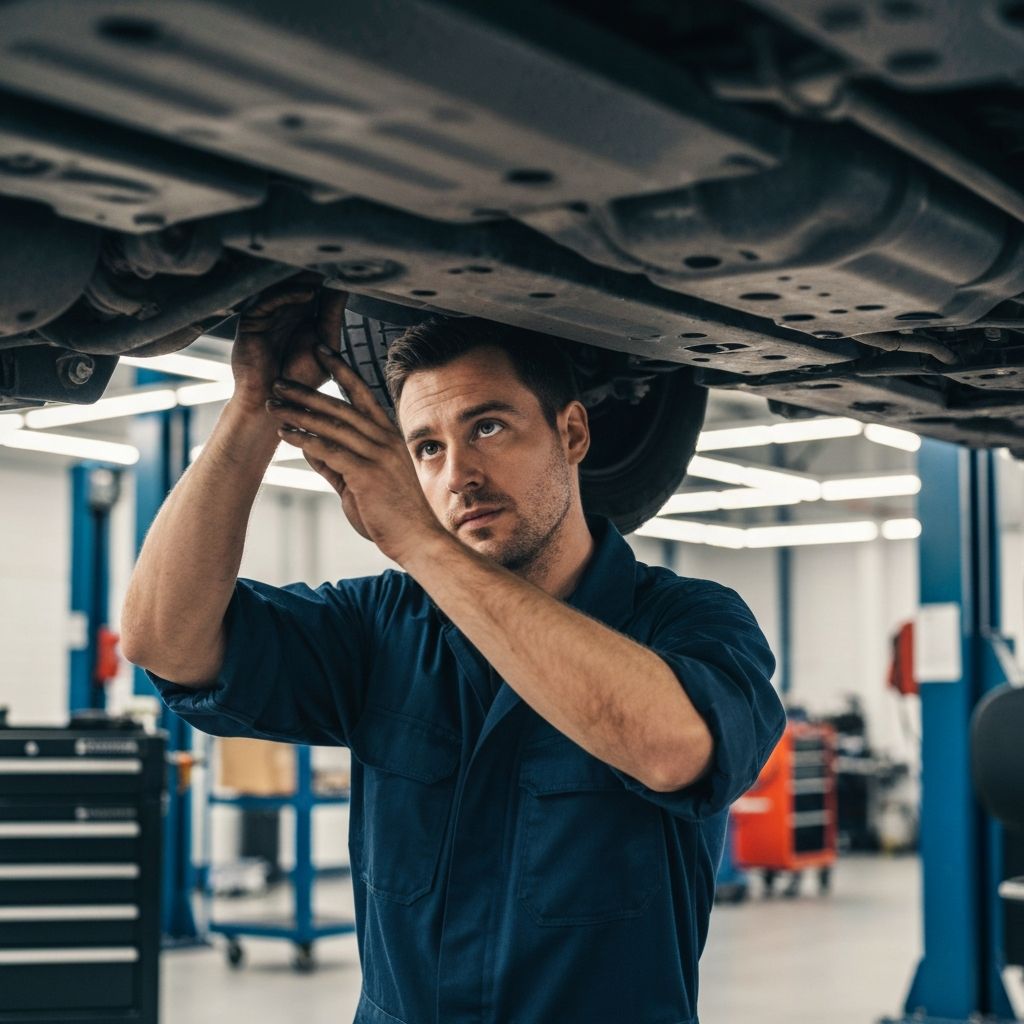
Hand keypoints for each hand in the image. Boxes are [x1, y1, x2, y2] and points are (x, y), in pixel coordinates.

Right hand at [231, 274, 347, 414]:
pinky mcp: (252, 322)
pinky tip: (306, 294)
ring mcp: (266, 316)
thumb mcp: (325, 344)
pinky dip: (286, 295)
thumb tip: (343, 288)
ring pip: (280, 287)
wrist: (274, 401)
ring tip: (322, 273)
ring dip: (301, 279)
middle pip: (295, 282)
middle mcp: (282, 313)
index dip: (326, 277)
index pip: (313, 289)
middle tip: (333, 260)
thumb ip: (332, 317)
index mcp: (301, 317)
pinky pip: (267, 301)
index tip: (345, 266)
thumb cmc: (300, 379)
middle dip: (313, 272)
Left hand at [264, 345, 445, 561]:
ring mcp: (379, 455)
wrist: (417, 540)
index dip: (342, 371)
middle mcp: (386, 439)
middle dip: (308, 392)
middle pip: (341, 406)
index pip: (363, 394)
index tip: (322, 351)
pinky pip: (331, 451)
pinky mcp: (369, 474)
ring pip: (333, 425)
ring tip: (273, 405)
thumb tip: (310, 447)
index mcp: (389, 436)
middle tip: (280, 381)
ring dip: (299, 413)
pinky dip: (306, 440)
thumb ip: (337, 464)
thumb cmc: (392, 515)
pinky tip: (286, 434)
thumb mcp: (361, 483)